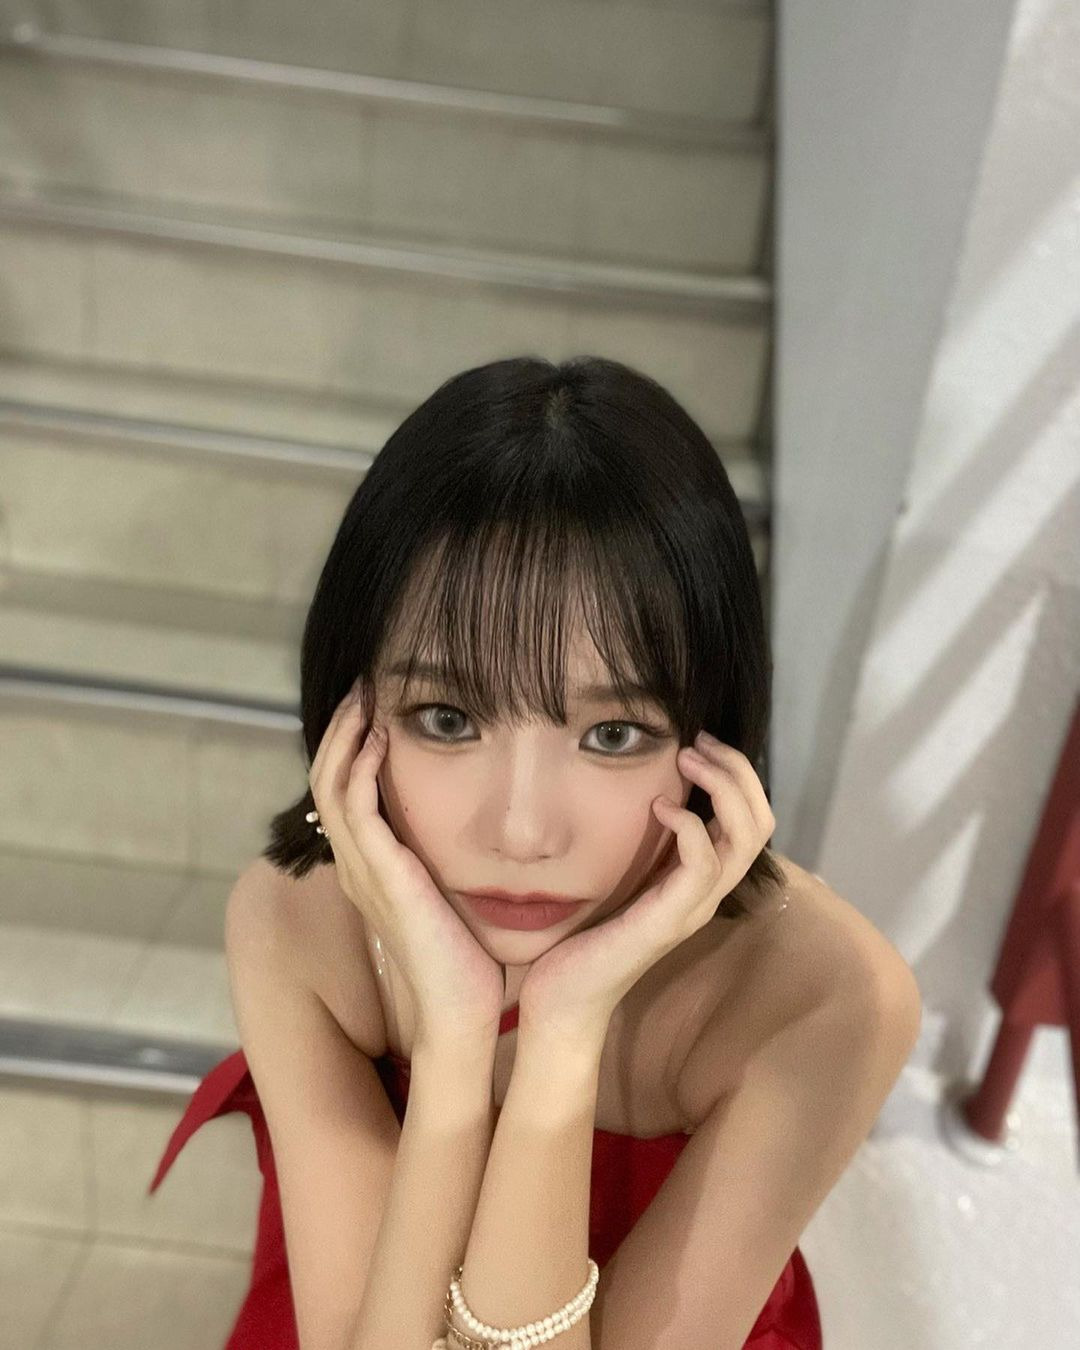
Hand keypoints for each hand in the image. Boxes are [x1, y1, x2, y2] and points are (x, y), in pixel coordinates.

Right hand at [309, 678, 504, 1053]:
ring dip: (345, 737)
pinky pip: (355, 810)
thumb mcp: (455, 898)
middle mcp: (359, 868)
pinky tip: (381, 740)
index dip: (351, 747)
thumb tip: (480, 832)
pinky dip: (362, 769)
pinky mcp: (381, 876)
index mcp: (373, 870)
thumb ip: (453, 863)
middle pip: (326, 781)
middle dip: (341, 729)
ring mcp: (364, 872)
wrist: (463, 1011)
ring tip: (365, 699)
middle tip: (362, 688)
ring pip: (331, 787)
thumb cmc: (469, 962)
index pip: (344, 794)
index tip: (375, 708)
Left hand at [516, 731, 776, 1042]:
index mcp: (700, 881)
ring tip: (687, 760)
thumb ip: (643, 845)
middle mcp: (707, 893)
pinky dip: (690, 826)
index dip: (737, 776)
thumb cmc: (585, 936)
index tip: (700, 745)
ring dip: (722, 787)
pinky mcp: (670, 919)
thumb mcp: (622, 876)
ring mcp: (693, 908)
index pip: (752, 822)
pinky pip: (703, 864)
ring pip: (745, 838)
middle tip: (699, 743)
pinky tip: (661, 807)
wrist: (564, 997)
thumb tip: (643, 791)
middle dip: (738, 772)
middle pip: (761, 823)